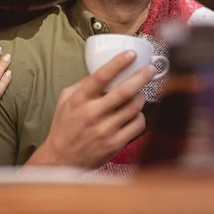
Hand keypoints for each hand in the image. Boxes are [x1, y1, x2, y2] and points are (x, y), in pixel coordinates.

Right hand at [27, 51, 155, 167]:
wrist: (62, 159)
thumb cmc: (65, 127)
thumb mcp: (66, 100)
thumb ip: (83, 84)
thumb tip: (102, 68)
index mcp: (80, 100)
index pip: (101, 77)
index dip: (118, 63)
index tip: (131, 54)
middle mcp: (93, 114)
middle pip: (124, 91)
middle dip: (141, 77)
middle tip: (151, 69)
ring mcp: (105, 130)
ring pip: (134, 107)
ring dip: (141, 97)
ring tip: (140, 93)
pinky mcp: (115, 144)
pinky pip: (138, 125)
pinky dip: (140, 116)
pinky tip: (135, 114)